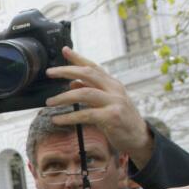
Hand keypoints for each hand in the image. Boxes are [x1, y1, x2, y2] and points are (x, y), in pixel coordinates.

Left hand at [45, 47, 153, 166]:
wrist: (139, 138)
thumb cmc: (121, 120)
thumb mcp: (107, 103)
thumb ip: (91, 91)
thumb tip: (72, 82)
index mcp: (113, 84)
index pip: (93, 66)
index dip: (78, 58)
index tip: (64, 50)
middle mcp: (114, 89)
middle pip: (88, 73)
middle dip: (66, 71)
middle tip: (49, 72)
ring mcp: (114, 102)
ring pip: (84, 93)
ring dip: (63, 97)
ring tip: (49, 102)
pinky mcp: (112, 117)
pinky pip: (85, 114)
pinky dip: (69, 117)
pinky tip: (57, 119)